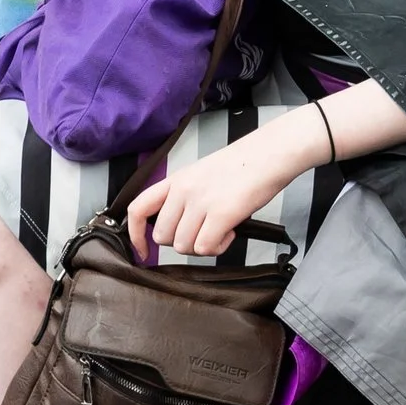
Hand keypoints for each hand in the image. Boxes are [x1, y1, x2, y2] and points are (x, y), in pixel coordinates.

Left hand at [126, 126, 318, 260]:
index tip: (143, 251)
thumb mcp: (202, 174)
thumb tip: (179, 227)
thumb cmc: (244, 164)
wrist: (270, 154)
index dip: (135, 235)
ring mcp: (200, 202)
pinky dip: (219, 247)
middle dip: (183, 242)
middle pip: (163, 237)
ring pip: (183, 246)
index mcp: (175, 180)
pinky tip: (230, 231)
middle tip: (204, 232)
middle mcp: (182, 190)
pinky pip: (205, 248)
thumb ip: (184, 197)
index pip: (138, 209)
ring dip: (203, 245)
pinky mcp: (220, 214)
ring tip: (222, 229)